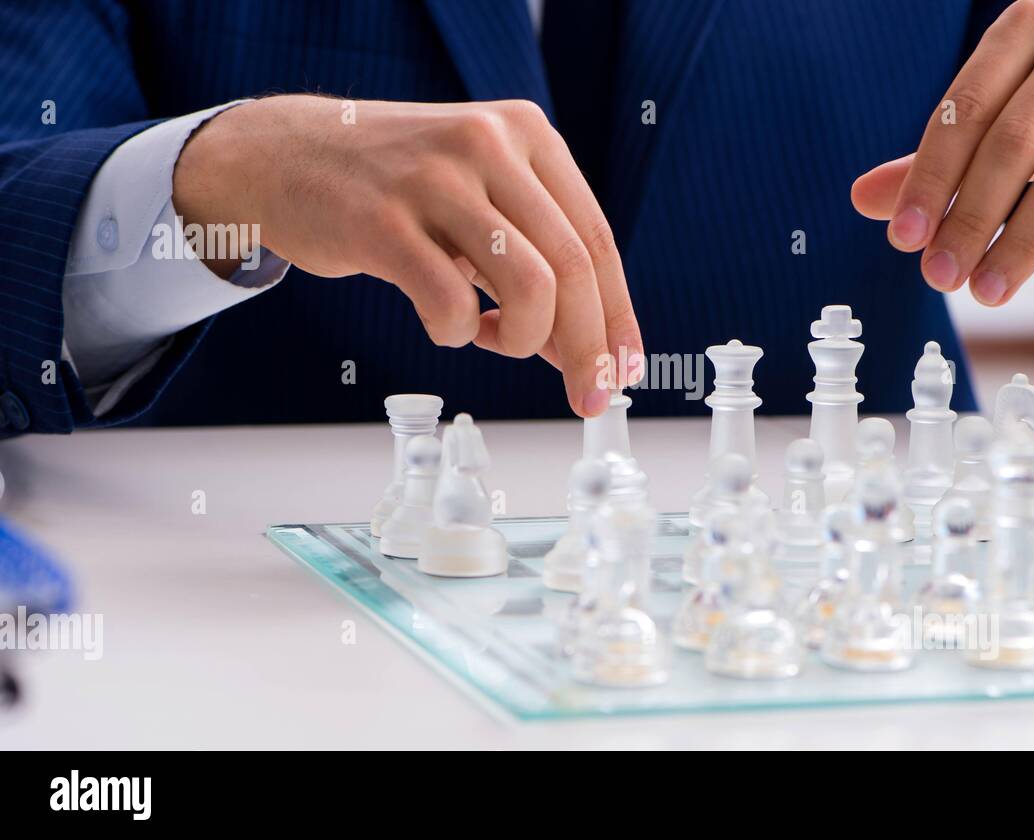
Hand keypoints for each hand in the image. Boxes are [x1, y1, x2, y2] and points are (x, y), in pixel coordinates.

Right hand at [173, 95, 641, 416]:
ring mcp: (436, 179)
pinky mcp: (382, 221)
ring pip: (530, 288)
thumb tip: (582, 350)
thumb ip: (533, 258)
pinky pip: (452, 306)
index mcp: (527, 134)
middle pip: (573, 269)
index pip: (596, 240)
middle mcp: (489, 145)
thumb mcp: (478, 197)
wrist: (282, 155)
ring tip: (491, 337)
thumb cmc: (395, 189)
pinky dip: (456, 335)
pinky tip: (445, 323)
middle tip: (586, 399)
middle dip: (588, 350)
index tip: (624, 372)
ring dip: (520, 340)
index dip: (618, 316)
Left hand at [851, 0, 1033, 305]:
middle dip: (971, 220)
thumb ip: (938, 159)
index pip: (963, 111)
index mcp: (1023, 27)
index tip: (904, 241)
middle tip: (940, 278)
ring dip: (1023, 241)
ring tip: (988, 291)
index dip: (929, 180)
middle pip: (1013, 144)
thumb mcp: (1001, 119)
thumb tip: (860, 199)